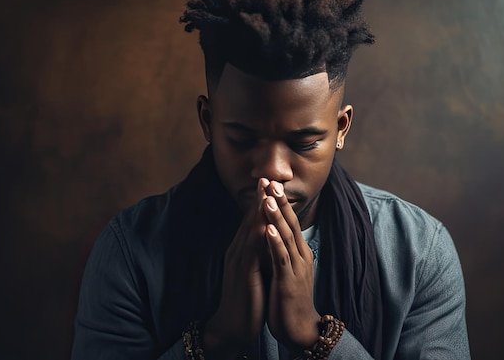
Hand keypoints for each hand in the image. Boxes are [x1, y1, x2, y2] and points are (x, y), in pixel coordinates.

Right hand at [203, 178, 270, 356]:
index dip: (260, 201)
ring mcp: (239, 262)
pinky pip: (252, 252)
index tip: (269, 183)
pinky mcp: (244, 275)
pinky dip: (258, 236)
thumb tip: (270, 236)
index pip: (252, 221)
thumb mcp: (254, 270)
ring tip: (267, 193)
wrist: (233, 325)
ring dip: (258, 211)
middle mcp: (238, 251)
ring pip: (250, 231)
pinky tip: (264, 224)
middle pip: (249, 220)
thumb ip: (259, 252)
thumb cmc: (247, 297)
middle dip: (259, 199)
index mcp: (241, 250)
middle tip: (267, 178)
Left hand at [263, 181, 320, 351]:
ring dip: (276, 216)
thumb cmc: (290, 298)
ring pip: (286, 236)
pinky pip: (281, 258)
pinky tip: (268, 229)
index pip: (290, 222)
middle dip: (280, 202)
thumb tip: (273, 232)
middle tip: (271, 181)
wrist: (301, 329)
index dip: (280, 203)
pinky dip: (274, 242)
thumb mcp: (287, 269)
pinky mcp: (289, 281)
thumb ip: (282, 251)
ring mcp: (297, 268)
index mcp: (300, 252)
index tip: (270, 184)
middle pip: (291, 223)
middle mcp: (301, 256)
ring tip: (267, 197)